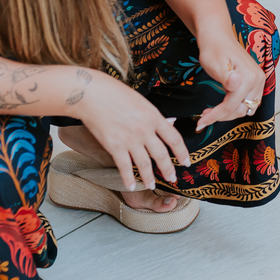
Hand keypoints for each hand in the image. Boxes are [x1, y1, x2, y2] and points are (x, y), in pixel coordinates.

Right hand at [73, 72, 190, 191]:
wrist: (93, 94)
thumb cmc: (116, 94)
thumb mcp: (142, 101)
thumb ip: (156, 116)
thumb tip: (171, 122)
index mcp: (154, 117)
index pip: (174, 138)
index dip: (182, 153)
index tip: (186, 162)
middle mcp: (145, 130)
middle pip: (161, 155)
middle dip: (168, 169)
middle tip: (172, 179)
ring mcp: (130, 139)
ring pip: (144, 164)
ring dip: (149, 177)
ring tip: (152, 185)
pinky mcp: (114, 146)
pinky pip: (125, 167)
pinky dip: (128, 179)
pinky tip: (131, 186)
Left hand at [193, 32, 266, 131]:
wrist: (218, 35)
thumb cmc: (213, 48)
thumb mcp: (215, 64)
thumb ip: (226, 77)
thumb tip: (236, 84)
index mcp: (249, 77)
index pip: (232, 106)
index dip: (216, 116)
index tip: (200, 122)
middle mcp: (257, 80)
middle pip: (240, 110)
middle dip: (221, 116)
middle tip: (203, 117)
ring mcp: (258, 81)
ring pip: (245, 108)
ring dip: (228, 113)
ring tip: (211, 112)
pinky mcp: (255, 81)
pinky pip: (247, 101)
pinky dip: (235, 106)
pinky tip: (222, 104)